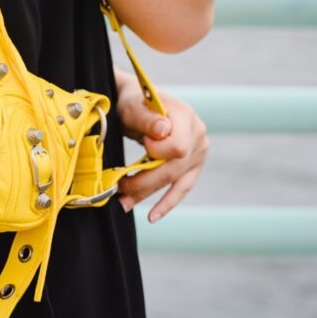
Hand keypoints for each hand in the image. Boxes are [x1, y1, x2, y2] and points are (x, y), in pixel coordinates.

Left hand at [112, 67, 209, 222]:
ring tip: (125, 204)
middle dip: (144, 182)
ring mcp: (198, 152)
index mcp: (186, 116)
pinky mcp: (192, 165)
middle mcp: (197, 135)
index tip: (143, 143)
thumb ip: (147, 118)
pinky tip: (153, 215)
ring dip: (149, 195)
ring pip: (175, 182)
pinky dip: (166, 202)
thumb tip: (163, 131)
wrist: (137, 102)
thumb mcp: (134, 106)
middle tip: (118, 189)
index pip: (178, 147)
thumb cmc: (134, 102)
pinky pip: (182, 187)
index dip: (157, 151)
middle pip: (173, 169)